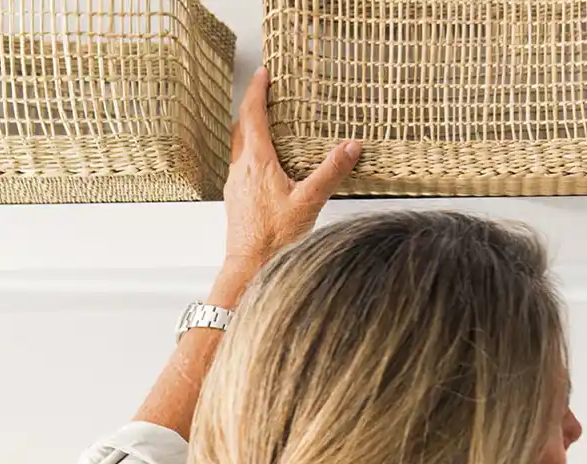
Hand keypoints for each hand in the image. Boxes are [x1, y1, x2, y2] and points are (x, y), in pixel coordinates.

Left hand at [223, 67, 361, 273]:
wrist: (249, 267)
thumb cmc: (274, 239)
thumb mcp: (309, 201)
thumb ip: (331, 172)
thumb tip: (350, 147)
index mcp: (257, 162)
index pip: (252, 115)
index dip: (258, 91)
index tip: (264, 74)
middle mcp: (241, 169)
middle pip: (240, 125)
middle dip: (251, 105)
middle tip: (263, 92)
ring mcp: (236, 184)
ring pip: (238, 145)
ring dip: (248, 128)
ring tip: (265, 124)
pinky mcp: (237, 199)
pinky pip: (241, 164)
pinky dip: (251, 152)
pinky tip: (266, 165)